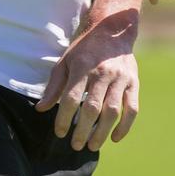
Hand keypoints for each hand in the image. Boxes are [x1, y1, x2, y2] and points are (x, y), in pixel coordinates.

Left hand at [35, 12, 139, 148]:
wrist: (111, 30)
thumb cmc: (84, 49)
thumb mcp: (65, 62)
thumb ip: (54, 86)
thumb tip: (41, 109)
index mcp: (82, 66)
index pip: (71, 98)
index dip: (64, 118)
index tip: (59, 132)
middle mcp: (102, 72)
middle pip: (92, 108)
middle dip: (82, 130)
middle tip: (75, 145)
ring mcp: (120, 78)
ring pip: (112, 111)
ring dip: (101, 132)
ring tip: (92, 146)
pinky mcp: (133, 82)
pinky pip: (132, 109)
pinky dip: (125, 126)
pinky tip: (114, 138)